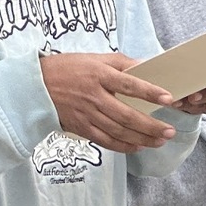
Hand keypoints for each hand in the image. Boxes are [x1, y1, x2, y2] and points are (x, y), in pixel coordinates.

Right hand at [42, 52, 177, 153]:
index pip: (129, 84)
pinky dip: (122, 146)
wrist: (36, 86)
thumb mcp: (95, 58)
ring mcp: (87, 115)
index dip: (150, 92)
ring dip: (141, 138)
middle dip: (151, 125)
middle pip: (127, 115)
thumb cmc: (68, 69)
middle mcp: (94, 96)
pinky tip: (137, 147)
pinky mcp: (81, 128)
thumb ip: (122, 62)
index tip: (168, 99)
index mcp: (99, 75)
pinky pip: (105, 140)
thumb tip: (146, 66)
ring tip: (159, 141)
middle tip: (169, 131)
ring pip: (118, 131)